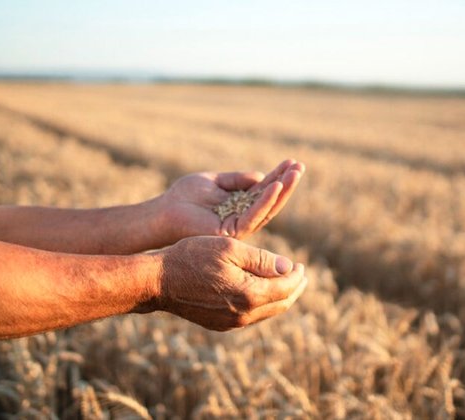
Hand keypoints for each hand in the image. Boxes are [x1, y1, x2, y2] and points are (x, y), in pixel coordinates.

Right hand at [152, 236, 306, 330]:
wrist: (159, 281)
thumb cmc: (192, 257)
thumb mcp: (230, 248)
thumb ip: (262, 259)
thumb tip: (289, 268)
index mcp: (249, 295)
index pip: (286, 288)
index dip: (297, 275)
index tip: (301, 264)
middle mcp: (244, 315)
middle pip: (281, 304)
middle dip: (294, 289)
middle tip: (300, 275)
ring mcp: (231, 323)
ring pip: (267, 312)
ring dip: (279, 297)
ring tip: (285, 282)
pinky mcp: (220, 324)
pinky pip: (251, 316)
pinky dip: (262, 303)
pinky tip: (260, 291)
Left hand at [161, 159, 304, 240]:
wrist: (164, 212)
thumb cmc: (184, 196)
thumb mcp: (215, 180)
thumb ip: (237, 179)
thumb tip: (261, 176)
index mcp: (239, 205)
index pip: (264, 190)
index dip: (278, 176)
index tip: (292, 162)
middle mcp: (242, 217)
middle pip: (271, 200)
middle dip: (286, 184)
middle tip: (300, 166)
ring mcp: (239, 226)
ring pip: (267, 209)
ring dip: (282, 190)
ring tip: (295, 173)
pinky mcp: (232, 231)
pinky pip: (253, 215)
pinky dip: (265, 201)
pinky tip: (276, 186)